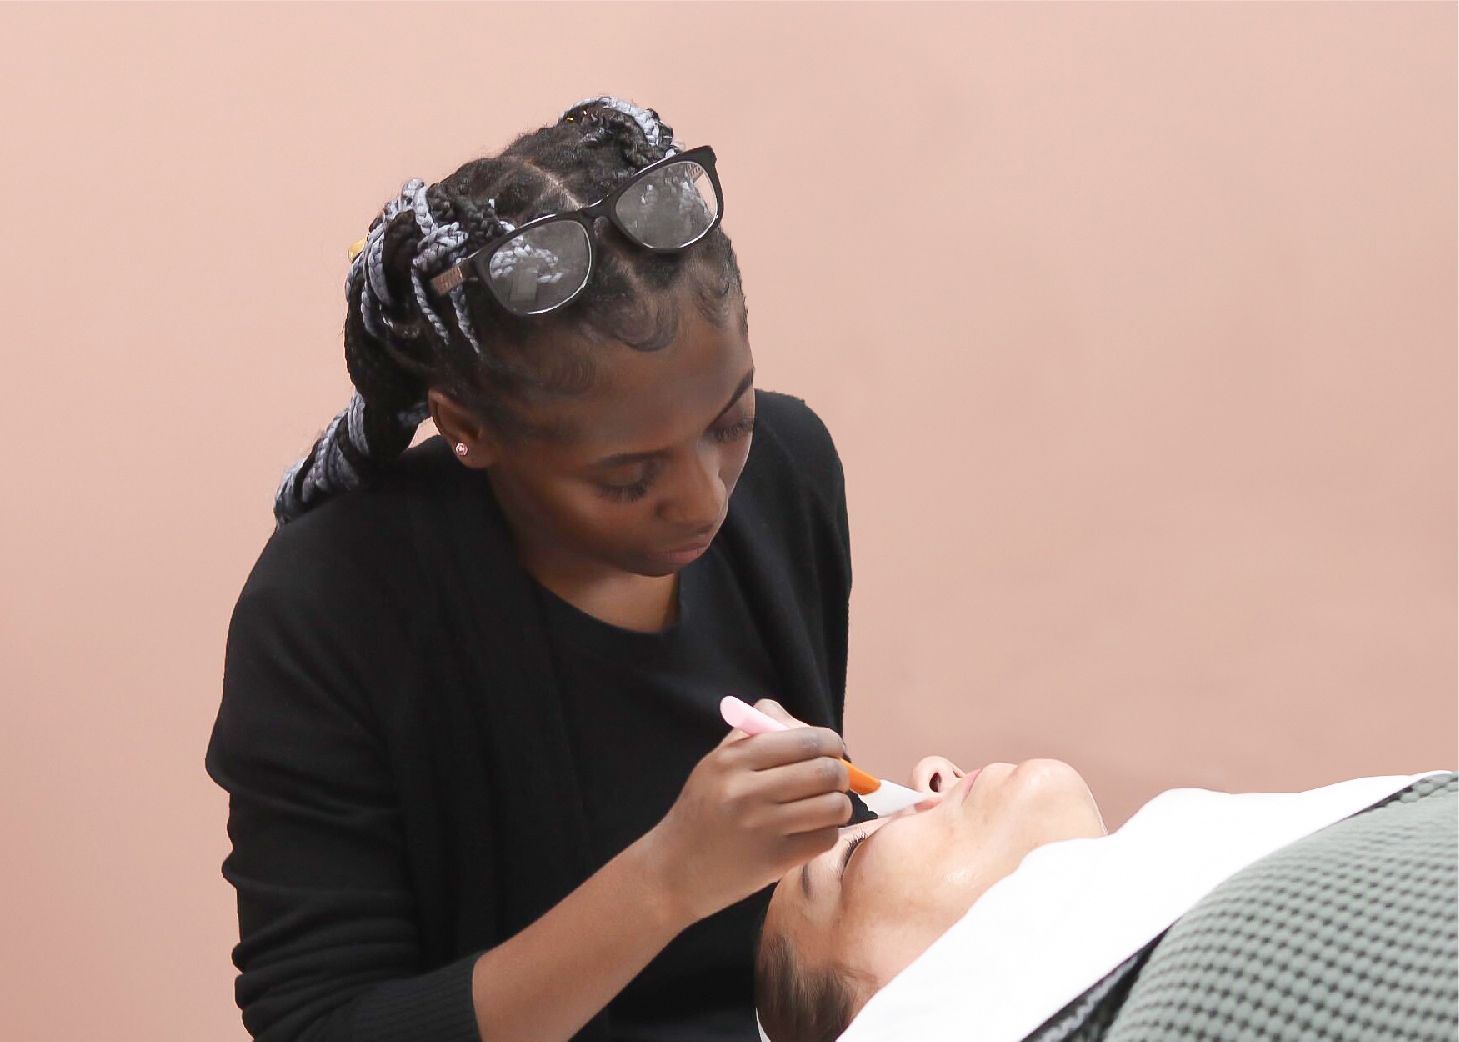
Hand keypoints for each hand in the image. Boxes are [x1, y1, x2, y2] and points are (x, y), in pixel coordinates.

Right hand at [642, 699, 851, 923]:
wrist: (673, 870)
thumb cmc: (702, 811)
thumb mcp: (716, 764)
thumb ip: (757, 736)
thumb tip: (811, 730)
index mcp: (733, 760)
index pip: (805, 739)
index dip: (830, 743)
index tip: (831, 750)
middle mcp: (747, 791)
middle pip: (826, 771)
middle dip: (841, 774)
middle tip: (834, 780)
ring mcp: (762, 827)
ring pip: (833, 806)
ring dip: (839, 805)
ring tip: (826, 807)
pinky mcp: (774, 860)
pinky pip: (825, 837)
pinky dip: (826, 833)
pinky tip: (810, 832)